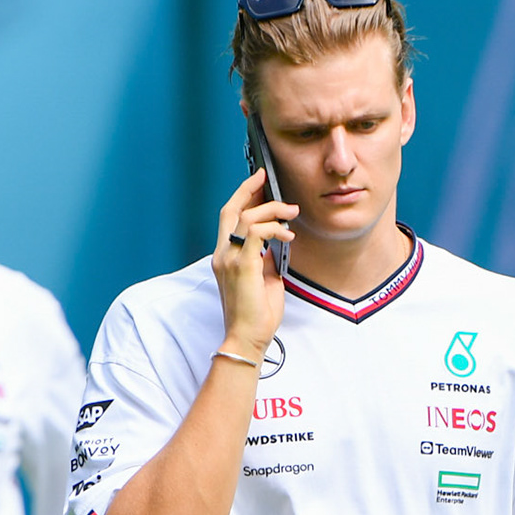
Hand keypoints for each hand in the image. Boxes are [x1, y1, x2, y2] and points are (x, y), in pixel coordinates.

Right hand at [213, 170, 297, 360]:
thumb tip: (277, 242)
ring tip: (291, 212)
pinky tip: (288, 234)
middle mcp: (222, 254)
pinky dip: (274, 228)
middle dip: (249, 189)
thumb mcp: (264, 278)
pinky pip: (256, 233)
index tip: (258, 182)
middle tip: (266, 177)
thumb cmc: (256, 314)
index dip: (242, 196)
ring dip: (272, 209)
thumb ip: (266, 258)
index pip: (229, 217)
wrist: (247, 337)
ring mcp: (229, 259)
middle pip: (230, 209)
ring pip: (246, 217)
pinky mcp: (242, 265)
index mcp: (225, 256)